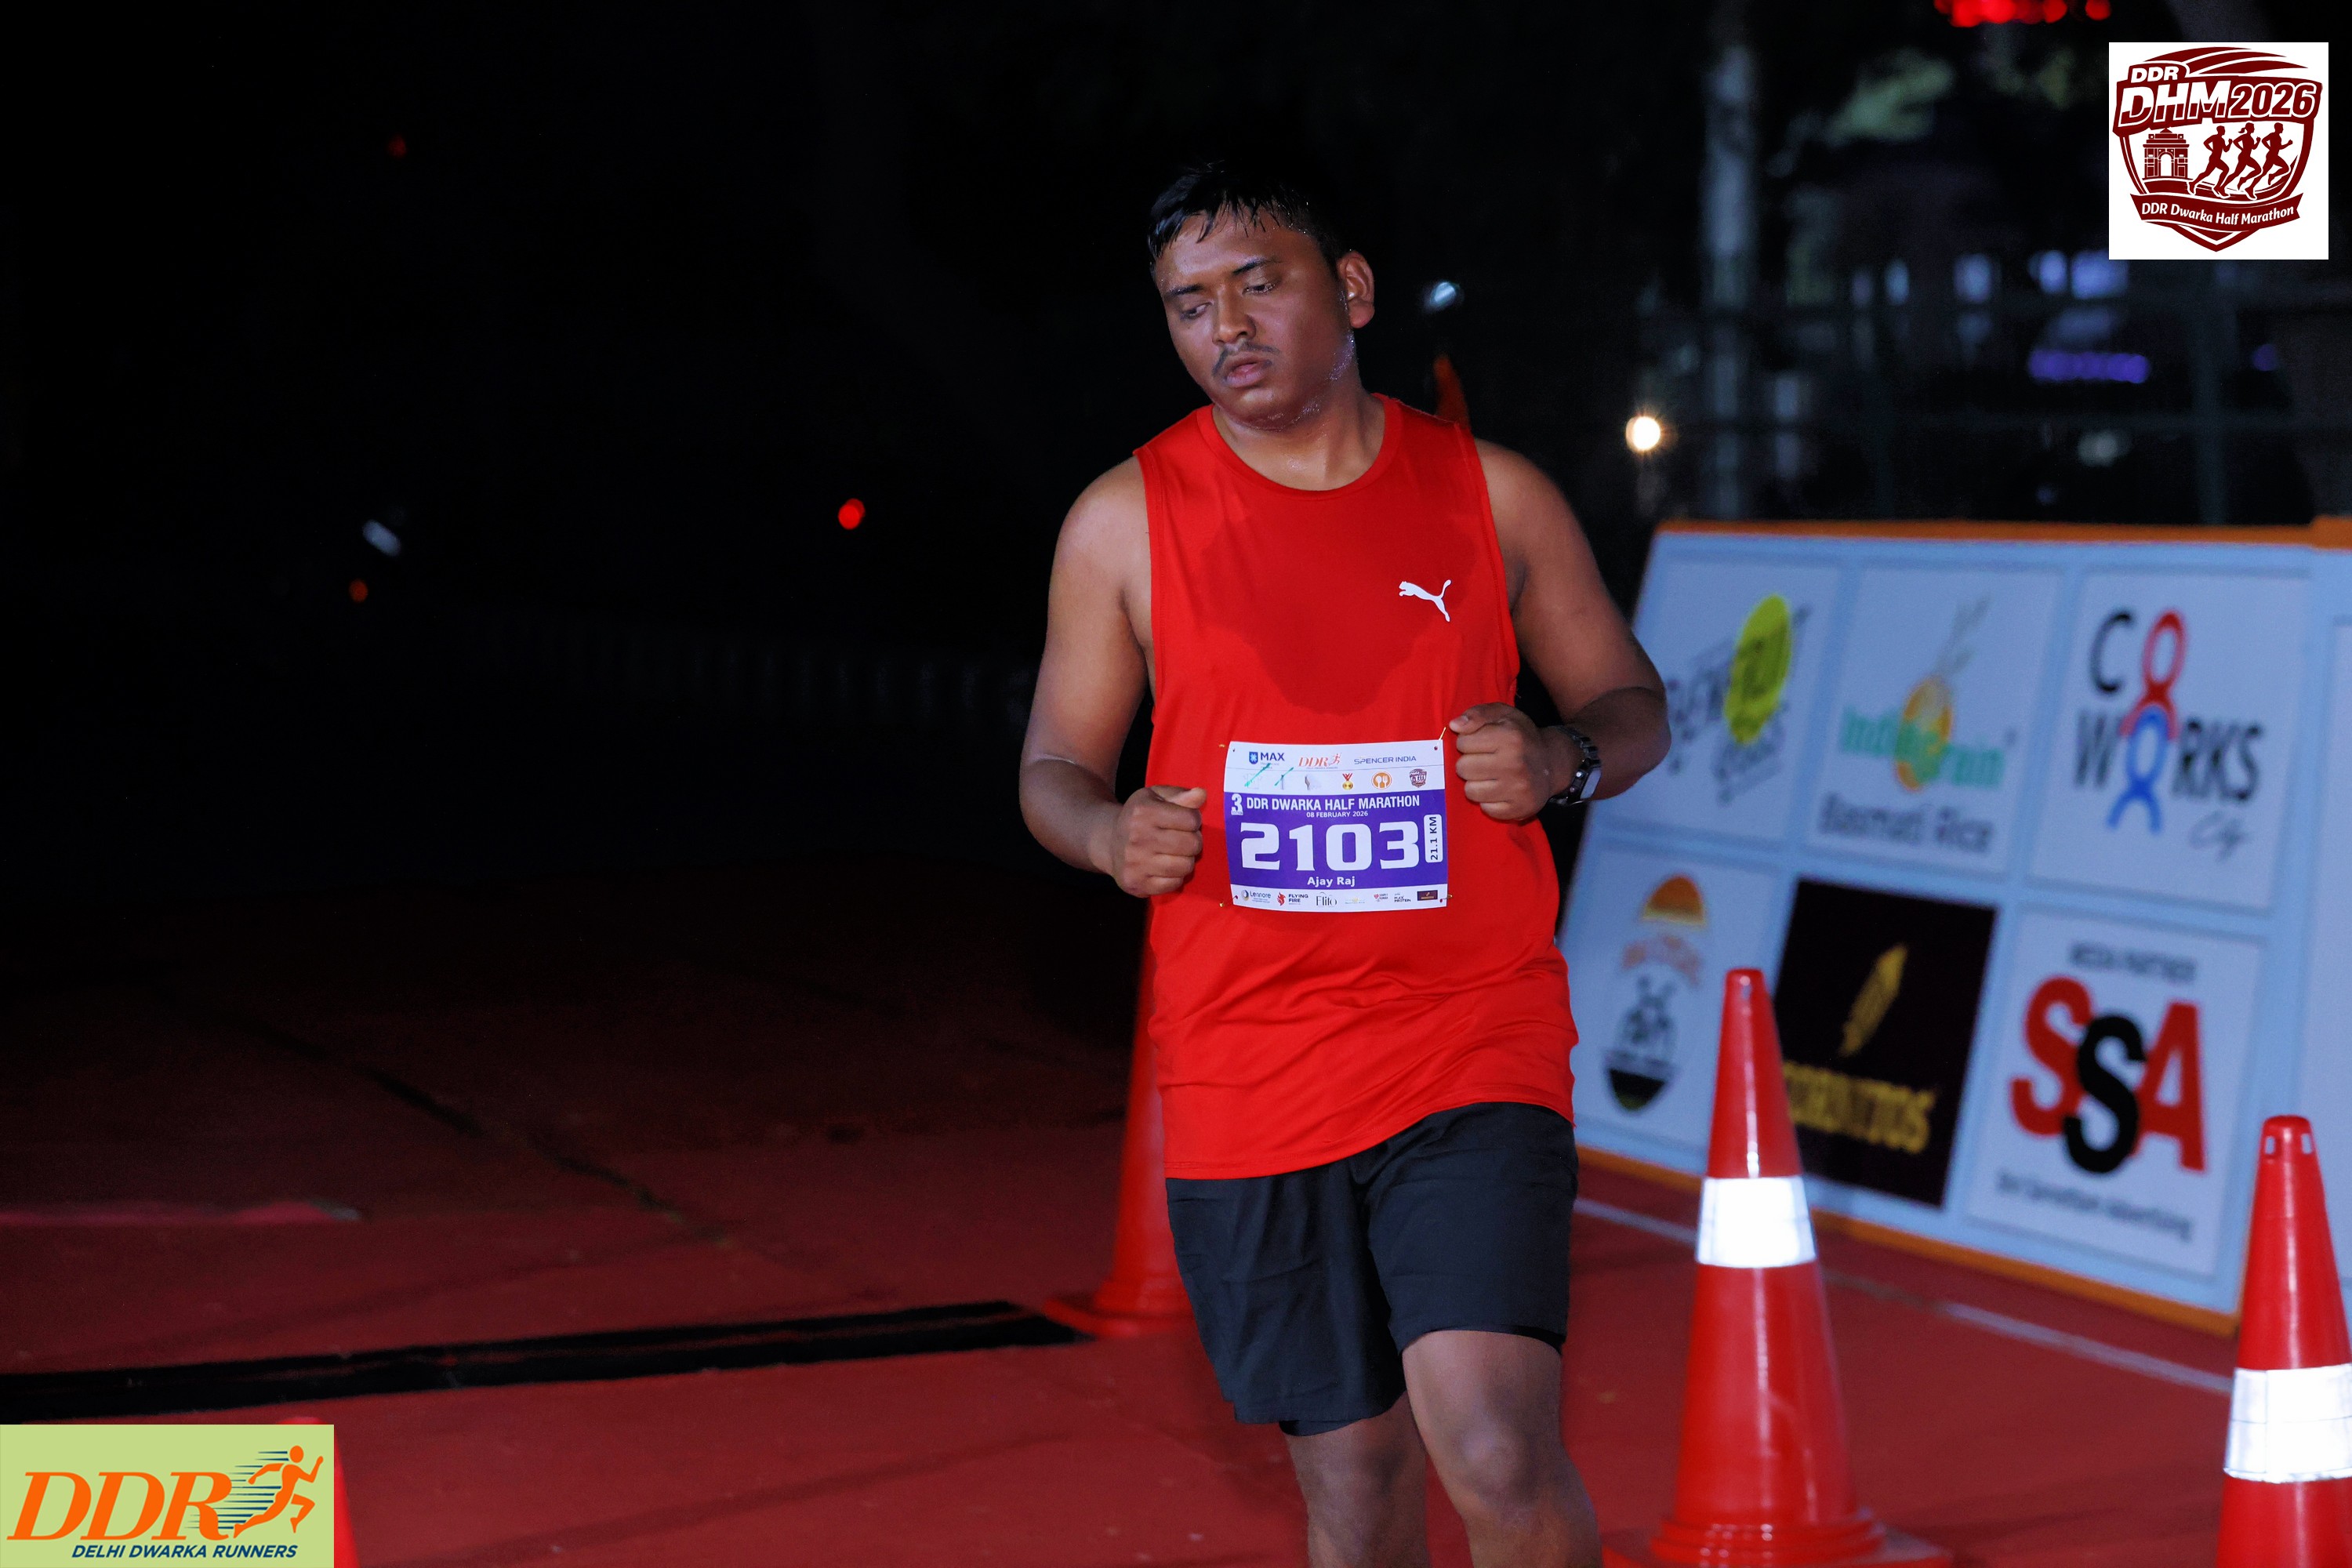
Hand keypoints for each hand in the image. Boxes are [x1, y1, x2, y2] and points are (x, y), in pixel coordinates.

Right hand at [1096, 785, 1209, 896]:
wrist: (1109, 842)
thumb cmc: (1139, 817)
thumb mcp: (1155, 797)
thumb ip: (1180, 795)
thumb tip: (1201, 794)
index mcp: (1143, 812)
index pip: (1191, 819)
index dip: (1194, 820)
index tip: (1184, 822)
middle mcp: (1137, 837)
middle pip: (1192, 844)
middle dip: (1193, 841)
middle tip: (1183, 839)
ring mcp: (1136, 863)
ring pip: (1185, 866)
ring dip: (1186, 860)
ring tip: (1175, 854)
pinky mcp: (1137, 884)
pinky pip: (1174, 884)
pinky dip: (1175, 877)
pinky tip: (1165, 867)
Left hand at [1450, 704, 1561, 822]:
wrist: (1551, 763)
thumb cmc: (1520, 736)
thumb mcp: (1502, 715)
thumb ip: (1477, 714)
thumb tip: (1454, 725)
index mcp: (1510, 737)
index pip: (1462, 743)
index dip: (1468, 742)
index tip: (1481, 743)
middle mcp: (1515, 763)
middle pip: (1463, 768)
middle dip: (1469, 763)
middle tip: (1484, 760)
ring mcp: (1518, 789)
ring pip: (1471, 791)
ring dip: (1476, 783)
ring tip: (1490, 775)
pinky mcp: (1520, 809)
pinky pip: (1486, 809)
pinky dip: (1489, 800)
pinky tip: (1499, 790)